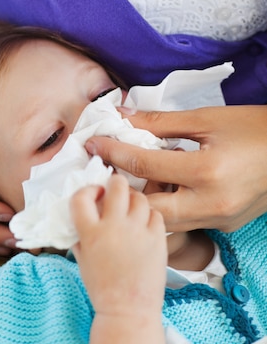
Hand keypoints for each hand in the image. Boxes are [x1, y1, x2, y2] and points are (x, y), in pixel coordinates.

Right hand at [71, 175, 167, 343]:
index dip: (88, 190)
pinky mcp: (157, 239)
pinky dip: (150, 216)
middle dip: (116, 183)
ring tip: (132, 210)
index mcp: (90, 233)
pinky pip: (156, 214)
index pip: (81, 196)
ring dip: (134, 199)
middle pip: (117, 185)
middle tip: (116, 190)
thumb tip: (85, 211)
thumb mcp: (82, 258)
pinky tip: (145, 226)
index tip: (95, 195)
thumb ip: (80, 233)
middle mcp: (113, 227)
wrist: (128, 310)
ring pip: (139, 197)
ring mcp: (138, 232)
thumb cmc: (102, 286)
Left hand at [86, 105, 266, 231]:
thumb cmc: (255, 129)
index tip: (93, 144)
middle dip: (122, 191)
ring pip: (163, 222)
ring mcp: (218, 219)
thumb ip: (161, 123)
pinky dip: (167, 207)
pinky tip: (164, 188)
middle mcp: (210, 203)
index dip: (113, 151)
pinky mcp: (223, 226)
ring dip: (144, 202)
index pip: (144, 164)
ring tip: (132, 179)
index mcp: (206, 171)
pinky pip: (183, 223)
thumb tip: (123, 117)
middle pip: (147, 208)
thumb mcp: (208, 119)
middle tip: (106, 172)